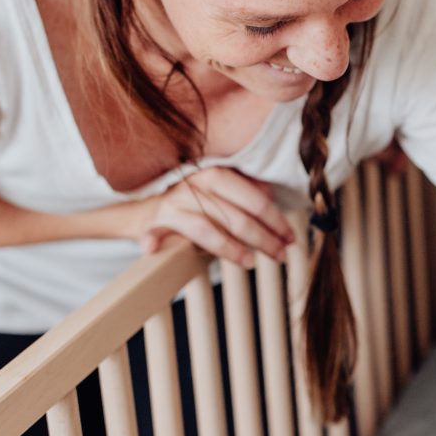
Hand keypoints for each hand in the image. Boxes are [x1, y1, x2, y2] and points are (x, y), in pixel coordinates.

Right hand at [135, 166, 293, 266]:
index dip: (275, 220)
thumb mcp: (220, 192)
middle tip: (280, 255)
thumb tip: (272, 197)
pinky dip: (151, 240)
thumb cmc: (192, 202)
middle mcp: (193, 185)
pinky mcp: (152, 223)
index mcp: (214, 173)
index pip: (252, 198)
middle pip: (235, 216)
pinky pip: (152, 233)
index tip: (289, 237)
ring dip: (231, 249)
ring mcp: (172, 204)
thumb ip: (244, 192)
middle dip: (263, 239)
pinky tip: (152, 249)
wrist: (146, 207)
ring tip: (250, 262)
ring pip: (206, 228)